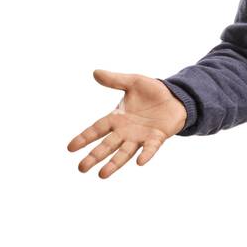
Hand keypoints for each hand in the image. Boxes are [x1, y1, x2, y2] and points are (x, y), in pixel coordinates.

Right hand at [67, 70, 187, 178]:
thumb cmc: (153, 91)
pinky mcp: (157, 137)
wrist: (177, 97)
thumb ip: (115, 80)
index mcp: (117, 117)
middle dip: (94, 156)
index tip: (70, 148)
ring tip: (102, 175)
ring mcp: (141, 136)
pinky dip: (146, 154)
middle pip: (107, 145)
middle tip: (81, 168)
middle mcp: (126, 131)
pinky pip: (151, 148)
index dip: (84, 137)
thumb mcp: (133, 82)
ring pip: (125, 152)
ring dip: (114, 163)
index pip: (97, 129)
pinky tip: (139, 163)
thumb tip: (95, 72)